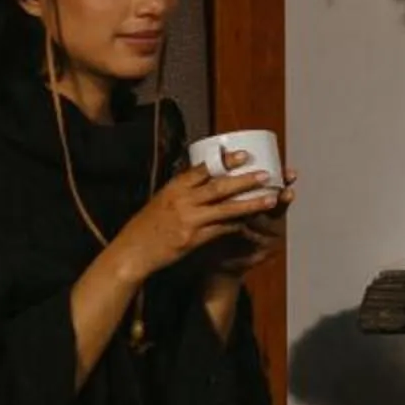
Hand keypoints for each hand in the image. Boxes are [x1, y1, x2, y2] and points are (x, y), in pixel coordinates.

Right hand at [107, 159, 280, 285]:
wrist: (133, 250)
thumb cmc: (148, 224)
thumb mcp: (163, 199)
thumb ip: (185, 189)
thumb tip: (207, 175)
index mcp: (175, 187)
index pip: (203, 169)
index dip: (225, 161)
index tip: (244, 154)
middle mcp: (182, 200)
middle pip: (219, 186)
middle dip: (245, 180)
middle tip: (266, 174)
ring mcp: (188, 219)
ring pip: (226, 209)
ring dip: (250, 203)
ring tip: (271, 198)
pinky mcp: (192, 239)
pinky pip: (221, 230)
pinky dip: (238, 225)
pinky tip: (252, 222)